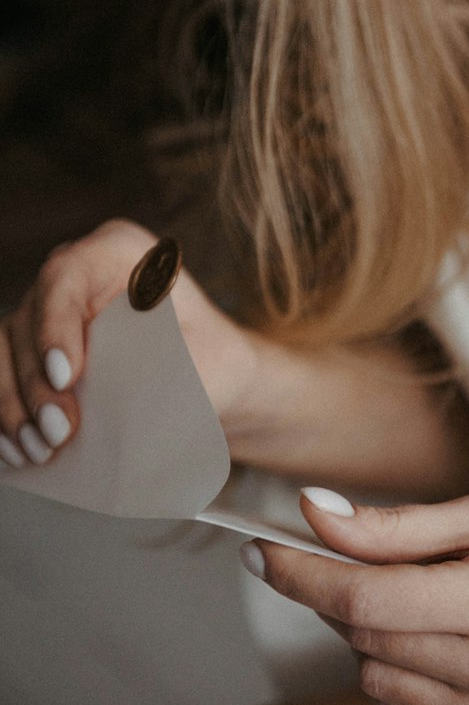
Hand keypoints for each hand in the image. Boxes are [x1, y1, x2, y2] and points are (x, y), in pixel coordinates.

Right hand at [0, 218, 259, 468]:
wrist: (210, 378)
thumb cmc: (211, 363)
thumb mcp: (204, 361)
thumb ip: (164, 374)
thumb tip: (119, 410)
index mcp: (119, 252)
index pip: (67, 276)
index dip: (55, 326)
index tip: (66, 377)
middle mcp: (73, 273)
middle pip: (28, 320)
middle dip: (35, 385)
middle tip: (58, 434)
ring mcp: (46, 310)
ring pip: (4, 350)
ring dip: (12, 406)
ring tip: (36, 452)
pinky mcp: (31, 347)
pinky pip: (3, 375)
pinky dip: (5, 413)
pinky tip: (16, 451)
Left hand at [245, 492, 468, 704]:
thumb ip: (395, 527)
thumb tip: (310, 515)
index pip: (364, 602)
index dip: (300, 575)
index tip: (260, 550)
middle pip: (361, 639)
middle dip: (346, 595)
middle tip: (384, 561)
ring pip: (372, 678)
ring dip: (375, 638)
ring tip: (437, 604)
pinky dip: (401, 673)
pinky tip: (451, 645)